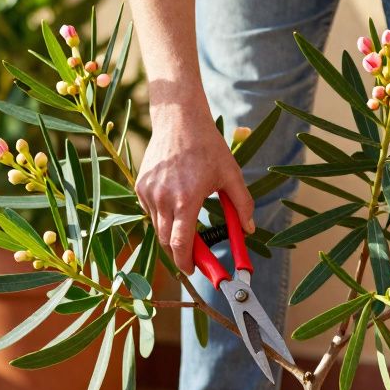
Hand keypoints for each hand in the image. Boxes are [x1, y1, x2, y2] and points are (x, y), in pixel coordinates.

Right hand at [135, 101, 255, 273]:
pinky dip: (162, 215)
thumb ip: (242, 205)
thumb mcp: (231, 174)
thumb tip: (249, 229)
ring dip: (171, 232)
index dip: (187, 263)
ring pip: (157, 226)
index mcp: (186, 200)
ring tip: (188, 218)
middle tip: (195, 255)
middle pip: (166, 242)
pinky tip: (175, 199)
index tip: (194, 271)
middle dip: (180, 253)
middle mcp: (162, 199)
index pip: (180, 245)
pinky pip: (150, 211)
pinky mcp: (140, 185)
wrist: (178, 119)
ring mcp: (148, 192)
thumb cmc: (207, 145)